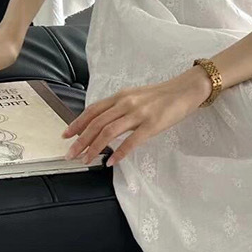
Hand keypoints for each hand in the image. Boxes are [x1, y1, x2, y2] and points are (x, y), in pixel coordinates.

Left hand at [62, 67, 212, 166]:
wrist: (186, 90)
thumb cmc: (161, 96)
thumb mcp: (136, 97)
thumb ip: (120, 108)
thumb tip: (103, 124)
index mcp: (120, 96)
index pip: (93, 110)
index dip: (77, 123)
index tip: (65, 136)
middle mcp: (126, 103)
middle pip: (97, 123)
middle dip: (80, 140)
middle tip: (70, 155)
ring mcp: (139, 114)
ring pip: (109, 132)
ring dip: (94, 148)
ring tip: (86, 160)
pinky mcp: (152, 125)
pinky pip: (132, 141)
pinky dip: (119, 153)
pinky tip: (111, 162)